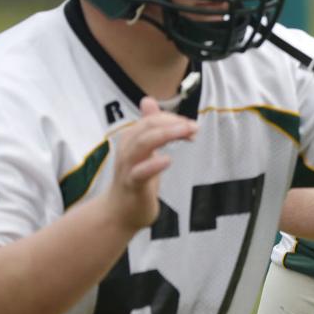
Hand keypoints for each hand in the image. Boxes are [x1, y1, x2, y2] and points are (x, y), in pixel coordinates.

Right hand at [106, 97, 197, 230]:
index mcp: (131, 140)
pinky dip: (153, 165)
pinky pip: (139, 173)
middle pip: (146, 127)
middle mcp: (127, 150)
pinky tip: (167, 160)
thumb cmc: (135, 179)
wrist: (119, 213)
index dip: (172, 119)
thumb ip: (149, 126)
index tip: (192, 126)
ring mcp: (128, 168)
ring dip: (165, 135)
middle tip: (194, 126)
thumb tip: (147, 100)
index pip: (151, 120)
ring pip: (142, 144)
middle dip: (171, 123)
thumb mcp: (144, 150)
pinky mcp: (132, 186)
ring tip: (186, 132)